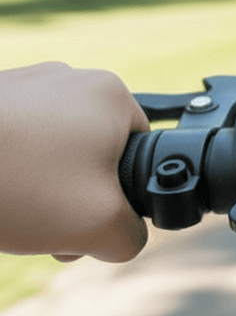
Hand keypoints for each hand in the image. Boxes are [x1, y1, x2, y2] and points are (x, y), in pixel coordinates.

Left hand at [0, 62, 149, 262]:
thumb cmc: (15, 184)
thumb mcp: (100, 226)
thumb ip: (132, 236)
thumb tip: (123, 236)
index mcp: (112, 94)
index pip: (143, 154)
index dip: (121, 199)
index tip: (85, 226)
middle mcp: (70, 78)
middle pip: (94, 155)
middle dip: (75, 199)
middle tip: (48, 230)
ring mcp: (23, 84)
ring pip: (52, 152)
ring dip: (41, 190)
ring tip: (14, 213)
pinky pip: (16, 143)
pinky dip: (10, 174)